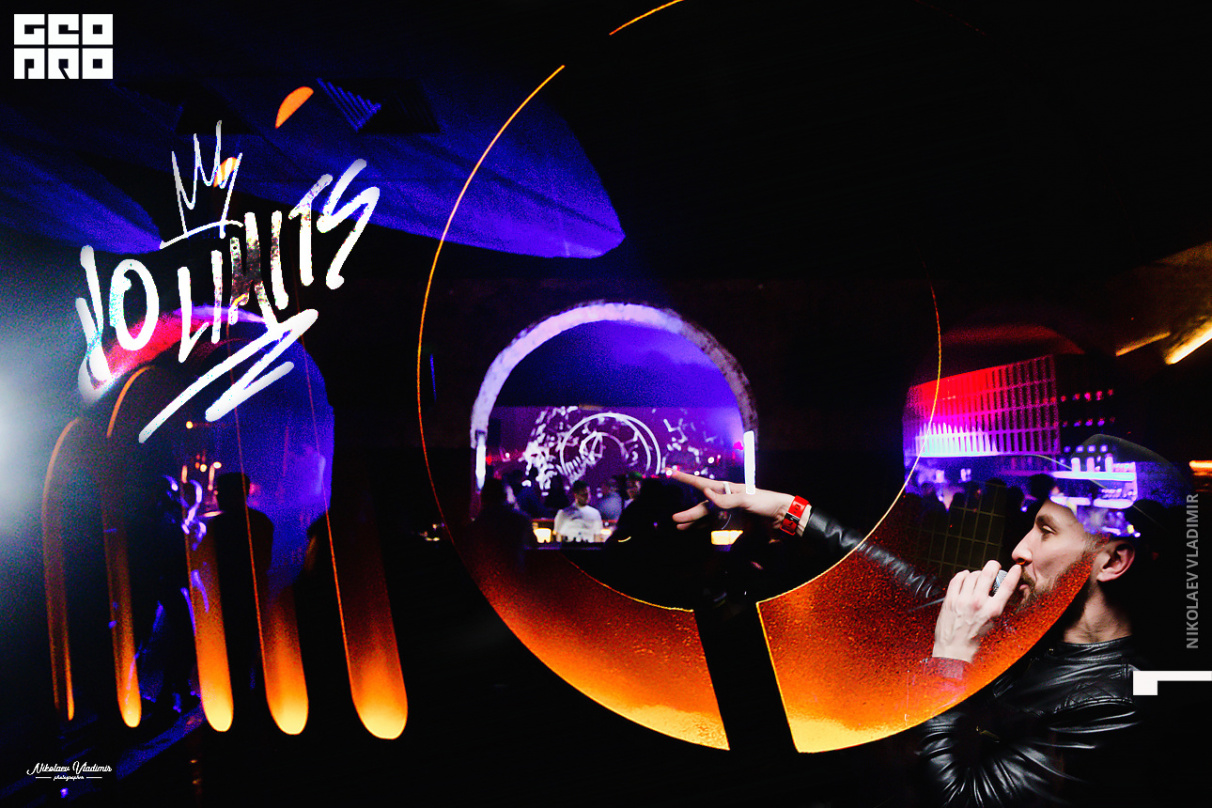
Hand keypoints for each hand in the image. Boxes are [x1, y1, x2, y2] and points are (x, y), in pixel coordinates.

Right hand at [668, 470, 796, 530]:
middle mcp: (726, 500)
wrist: (783, 517)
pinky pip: (718, 527)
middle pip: (703, 506)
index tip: (670, 472)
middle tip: (675, 520)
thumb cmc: (766, 502)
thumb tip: (705, 492)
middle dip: (689, 513)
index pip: (702, 483)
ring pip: (708, 518)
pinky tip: (699, 532)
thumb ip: (726, 499)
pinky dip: (708, 529)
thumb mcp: (746, 498)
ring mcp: (731, 513)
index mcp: (728, 489)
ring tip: (681, 528)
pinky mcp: (736, 524)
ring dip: (695, 523)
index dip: (686, 479)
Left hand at [932, 560, 1021, 661]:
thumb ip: (995, 609)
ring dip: (977, 572)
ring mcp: (962, 600)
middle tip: (994, 565)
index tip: (1015, 568)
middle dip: (993, 566)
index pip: (1006, 587)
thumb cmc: (973, 642)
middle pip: (987, 574)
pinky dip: (962, 575)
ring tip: (979, 575)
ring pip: (972, 575)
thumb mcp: (992, 625)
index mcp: (992, 610)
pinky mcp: (950, 600)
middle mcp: (978, 603)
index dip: (1013, 574)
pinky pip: (957, 579)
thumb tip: (998, 596)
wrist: (954, 651)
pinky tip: (964, 576)